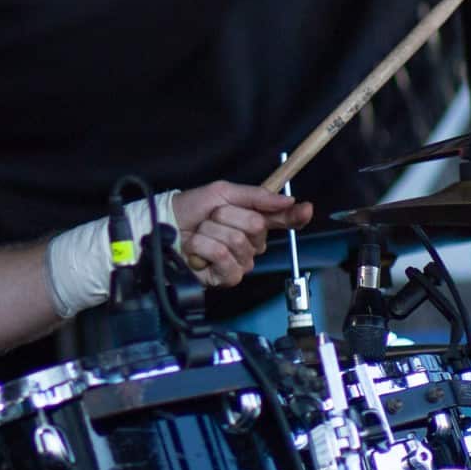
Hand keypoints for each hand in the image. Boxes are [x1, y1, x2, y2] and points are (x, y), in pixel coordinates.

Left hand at [170, 182, 312, 286]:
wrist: (165, 225)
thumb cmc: (191, 209)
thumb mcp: (222, 193)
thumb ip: (256, 196)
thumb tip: (288, 200)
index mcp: (254, 221)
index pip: (283, 221)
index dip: (296, 216)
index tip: (306, 208)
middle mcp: (251, 244)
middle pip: (255, 226)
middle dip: (226, 216)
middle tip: (209, 218)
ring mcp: (241, 262)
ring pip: (236, 241)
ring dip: (210, 232)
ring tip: (199, 234)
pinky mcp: (227, 277)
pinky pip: (224, 258)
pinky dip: (204, 248)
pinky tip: (197, 251)